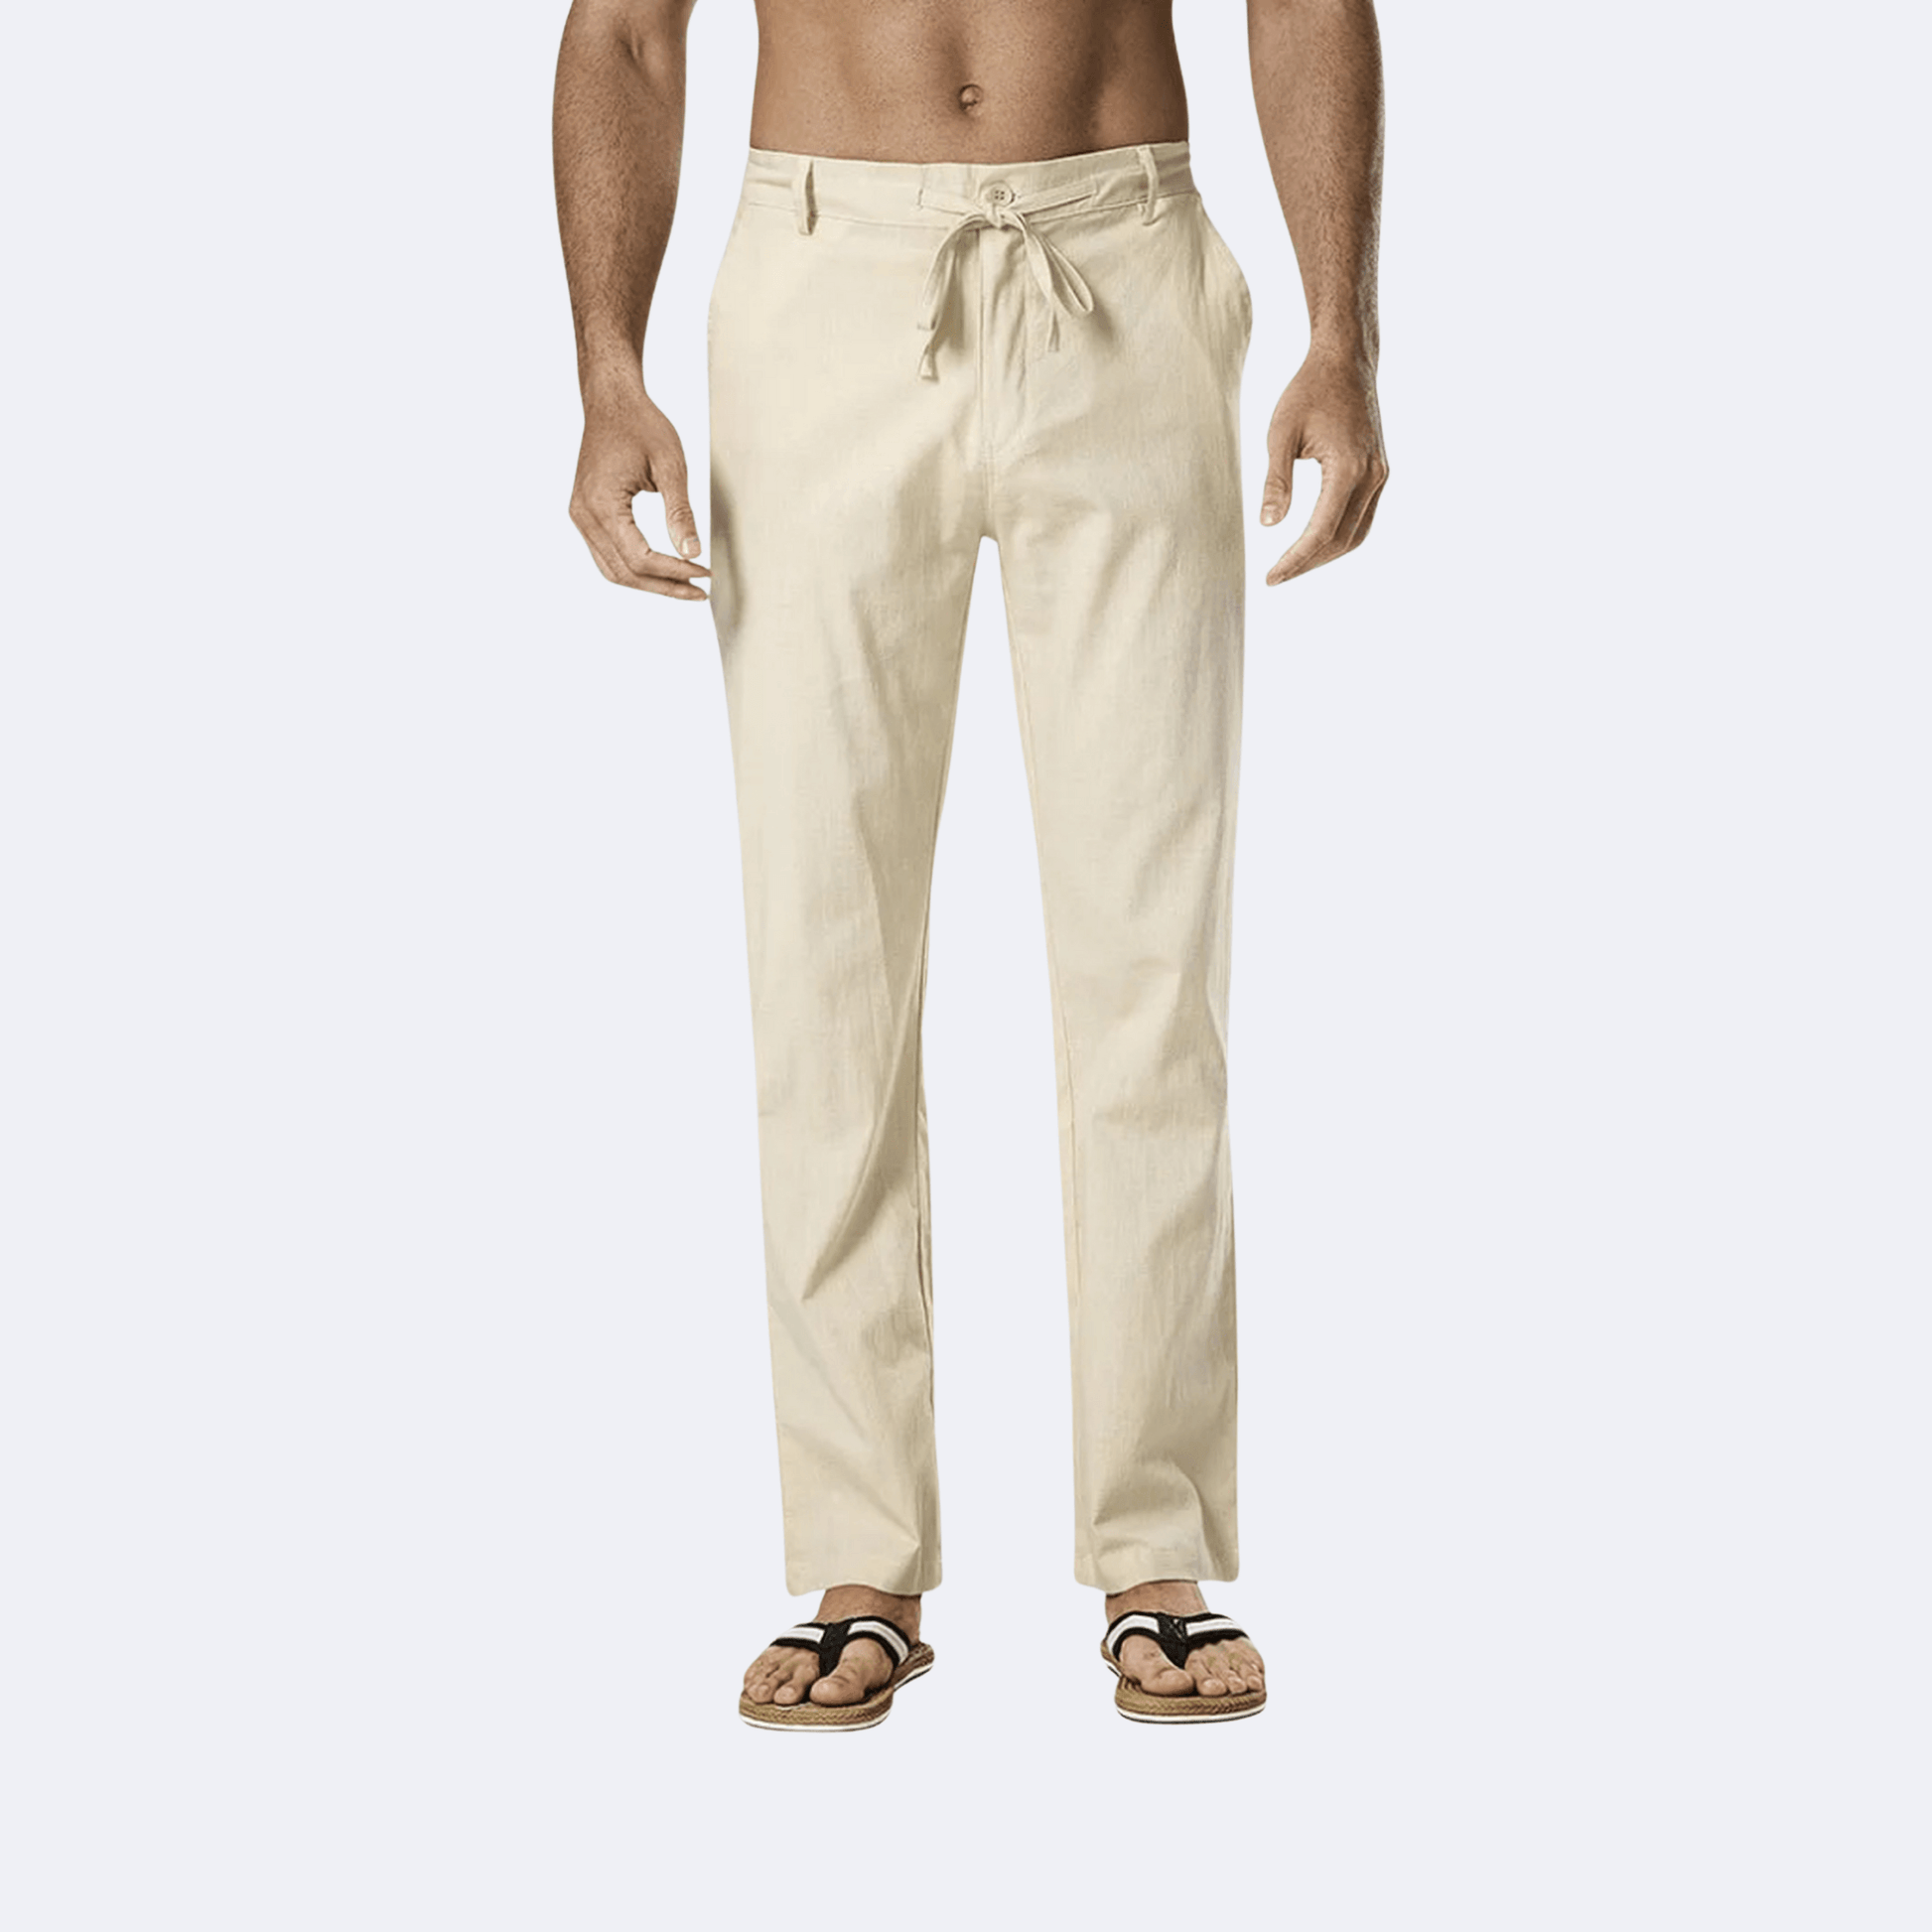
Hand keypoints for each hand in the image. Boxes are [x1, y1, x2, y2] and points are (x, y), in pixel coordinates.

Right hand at [569, 390, 712, 599]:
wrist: (612, 401)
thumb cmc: (640, 424)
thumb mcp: (671, 465)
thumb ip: (680, 513)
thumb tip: (692, 553)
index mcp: (601, 504)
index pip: (639, 558)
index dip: (674, 573)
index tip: (704, 574)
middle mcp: (584, 515)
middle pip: (624, 572)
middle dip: (664, 587)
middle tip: (699, 591)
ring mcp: (581, 516)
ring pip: (613, 570)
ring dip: (649, 583)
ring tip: (684, 586)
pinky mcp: (585, 514)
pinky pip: (607, 554)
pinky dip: (634, 568)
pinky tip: (662, 569)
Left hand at [1258, 347, 1389, 585]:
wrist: (1345, 361)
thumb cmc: (1309, 391)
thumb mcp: (1281, 434)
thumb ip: (1276, 482)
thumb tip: (1268, 525)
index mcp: (1348, 468)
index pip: (1321, 531)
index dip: (1295, 559)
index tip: (1271, 578)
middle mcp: (1371, 476)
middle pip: (1341, 540)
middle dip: (1308, 563)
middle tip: (1277, 576)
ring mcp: (1380, 475)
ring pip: (1357, 533)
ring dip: (1326, 554)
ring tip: (1294, 564)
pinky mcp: (1379, 471)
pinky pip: (1363, 517)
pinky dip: (1340, 535)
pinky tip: (1315, 540)